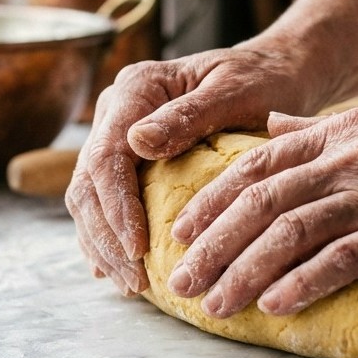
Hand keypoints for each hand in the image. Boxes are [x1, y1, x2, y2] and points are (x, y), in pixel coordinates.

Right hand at [66, 46, 321, 295]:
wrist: (269, 72)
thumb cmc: (261, 81)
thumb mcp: (234, 93)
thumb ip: (187, 116)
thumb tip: (137, 141)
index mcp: (135, 88)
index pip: (107, 157)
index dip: (117, 209)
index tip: (139, 251)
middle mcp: (116, 110)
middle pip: (88, 183)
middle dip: (107, 238)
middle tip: (136, 282)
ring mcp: (116, 134)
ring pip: (87, 197)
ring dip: (104, 245)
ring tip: (130, 285)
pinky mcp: (125, 157)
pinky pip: (102, 202)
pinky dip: (107, 237)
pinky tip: (118, 270)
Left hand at [164, 100, 357, 316]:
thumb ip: (321, 129)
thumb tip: (269, 127)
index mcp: (340, 132)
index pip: (255, 164)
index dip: (211, 199)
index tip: (181, 231)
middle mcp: (349, 159)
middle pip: (258, 202)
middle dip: (210, 245)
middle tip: (178, 282)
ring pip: (287, 233)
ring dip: (241, 272)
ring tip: (213, 305)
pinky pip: (340, 259)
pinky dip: (301, 283)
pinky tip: (274, 306)